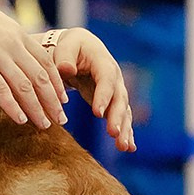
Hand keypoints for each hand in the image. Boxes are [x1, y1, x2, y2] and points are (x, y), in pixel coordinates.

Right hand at [0, 0, 66, 128]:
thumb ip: (9, 38)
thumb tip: (16, 51)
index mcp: (19, 35)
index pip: (46, 62)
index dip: (57, 82)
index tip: (63, 99)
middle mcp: (14, 46)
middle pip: (41, 78)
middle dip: (53, 101)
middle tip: (61, 119)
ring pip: (25, 87)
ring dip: (36, 108)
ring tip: (44, 125)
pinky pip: (1, 90)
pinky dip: (13, 106)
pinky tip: (20, 120)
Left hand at [39, 28, 135, 151]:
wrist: (78, 49)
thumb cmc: (69, 48)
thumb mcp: (66, 47)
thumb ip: (64, 58)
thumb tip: (66, 70)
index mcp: (102, 61)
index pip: (106, 79)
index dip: (103, 96)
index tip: (97, 114)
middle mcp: (114, 76)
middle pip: (119, 98)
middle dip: (117, 117)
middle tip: (114, 134)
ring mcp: (116, 90)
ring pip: (123, 111)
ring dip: (124, 129)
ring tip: (124, 147)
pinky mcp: (113, 102)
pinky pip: (121, 117)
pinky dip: (125, 132)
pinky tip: (128, 147)